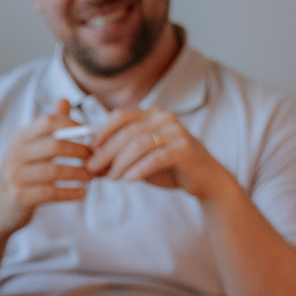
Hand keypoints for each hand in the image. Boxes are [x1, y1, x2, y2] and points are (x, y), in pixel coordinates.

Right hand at [0, 100, 92, 233]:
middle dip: (80, 151)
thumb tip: (64, 101)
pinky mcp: (20, 197)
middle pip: (55, 145)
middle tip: (95, 158)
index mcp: (20, 138)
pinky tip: (82, 194)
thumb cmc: (21, 176)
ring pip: (55, 170)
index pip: (48, 121)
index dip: (72, 125)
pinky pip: (51, 192)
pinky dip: (70, 193)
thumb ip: (48, 127)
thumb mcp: (29, 149)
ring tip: (92, 176)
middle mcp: (15, 154)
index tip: (89, 134)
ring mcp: (15, 176)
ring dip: (79, 173)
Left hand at [85, 107, 235, 198]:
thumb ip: (118, 159)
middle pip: (127, 132)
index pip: (120, 116)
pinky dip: (139, 169)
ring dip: (121, 162)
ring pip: (139, 144)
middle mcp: (164, 118)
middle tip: (92, 167)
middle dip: (106, 151)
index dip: (102, 131)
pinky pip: (156, 158)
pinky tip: (128, 180)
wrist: (205, 179)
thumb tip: (90, 165)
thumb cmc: (170, 168)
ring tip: (111, 177)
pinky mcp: (184, 148)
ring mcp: (176, 132)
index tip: (89, 149)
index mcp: (152, 114)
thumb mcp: (140, 161)